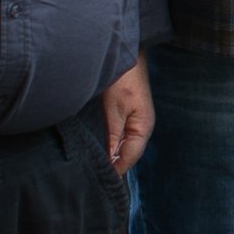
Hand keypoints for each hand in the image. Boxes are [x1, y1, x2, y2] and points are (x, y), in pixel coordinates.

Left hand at [101, 56, 152, 174]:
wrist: (123, 51)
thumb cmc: (122, 78)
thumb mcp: (115, 109)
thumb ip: (113, 136)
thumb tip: (109, 161)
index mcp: (143, 127)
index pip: (129, 158)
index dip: (114, 171)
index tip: (96, 182)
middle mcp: (141, 126)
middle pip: (127, 155)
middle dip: (112, 165)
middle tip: (90, 176)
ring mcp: (134, 120)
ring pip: (122, 146)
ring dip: (109, 155)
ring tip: (91, 165)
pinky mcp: (126, 114)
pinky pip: (119, 137)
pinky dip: (109, 144)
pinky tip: (96, 146)